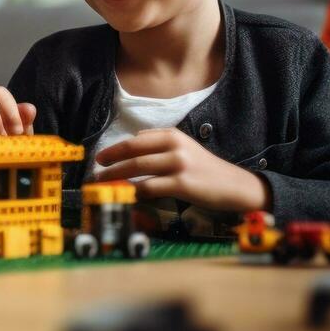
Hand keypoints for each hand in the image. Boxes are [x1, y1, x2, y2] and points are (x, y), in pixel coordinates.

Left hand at [90, 128, 268, 211]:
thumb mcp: (185, 147)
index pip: (135, 140)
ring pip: (137, 169)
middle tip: (95, 171)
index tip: (100, 157)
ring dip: (116, 177)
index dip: (114, 149)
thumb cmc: (205, 169)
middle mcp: (174, 146)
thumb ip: (160, 142)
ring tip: (103, 184)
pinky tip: (125, 195)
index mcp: (172, 135)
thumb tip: (133, 140)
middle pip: (132, 151)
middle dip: (110, 162)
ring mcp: (178, 164)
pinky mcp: (181, 184)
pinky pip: (150, 187)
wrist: (234, 186)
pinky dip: (134, 192)